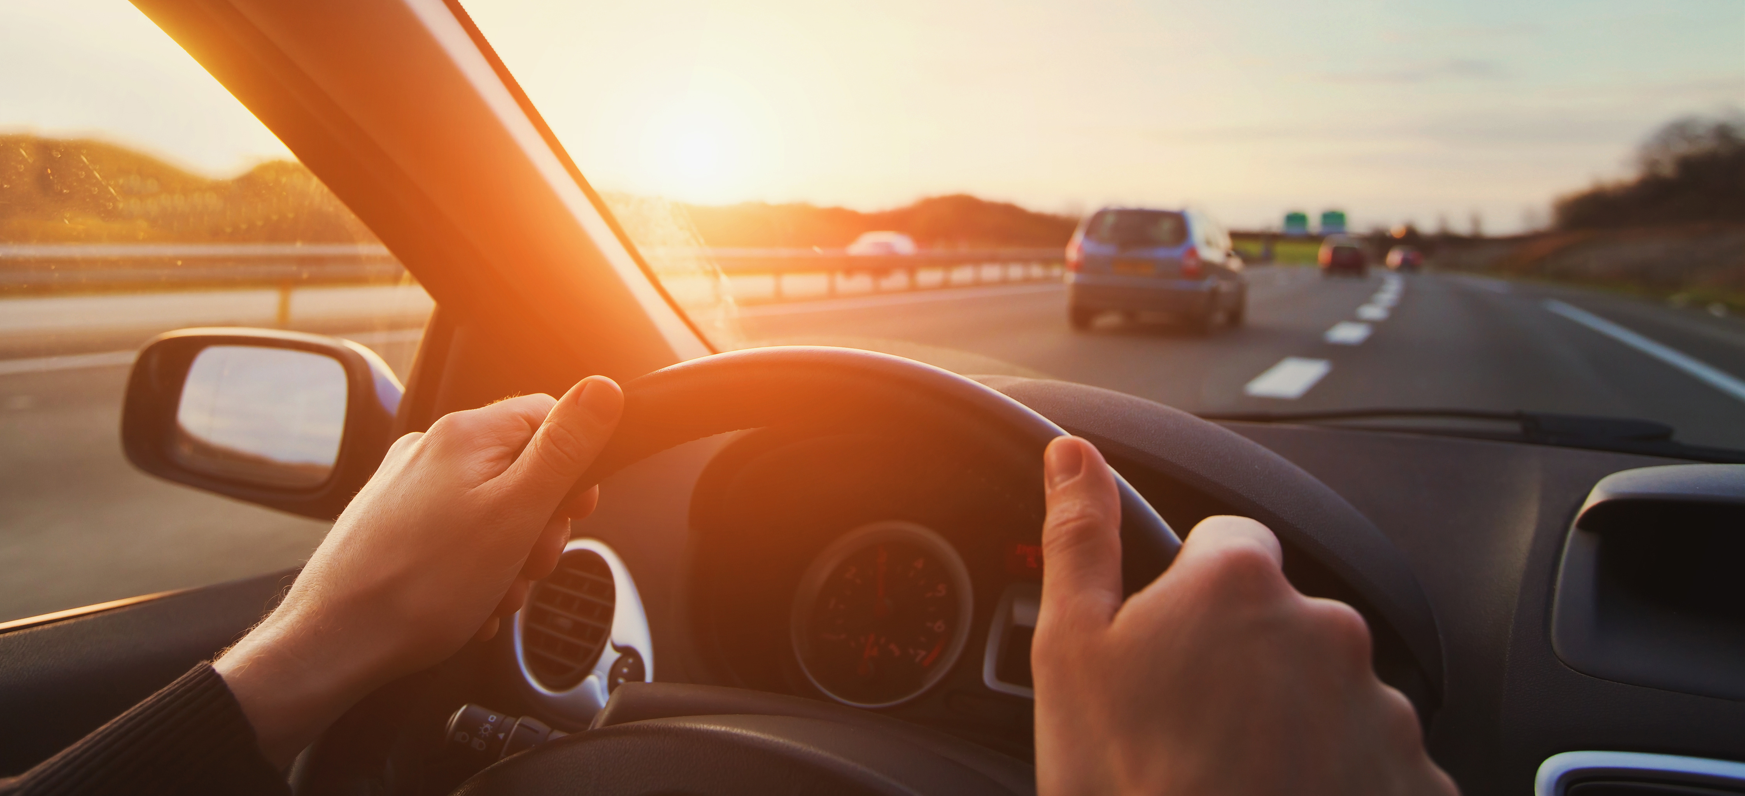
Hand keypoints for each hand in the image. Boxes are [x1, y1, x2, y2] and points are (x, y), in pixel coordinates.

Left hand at [216, 377, 623, 765]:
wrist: (334, 642)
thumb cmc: (422, 586)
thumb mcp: (517, 514)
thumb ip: (564, 449)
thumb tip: (602, 390)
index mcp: (466, 434)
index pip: (549, 416)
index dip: (575, 467)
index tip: (576, 512)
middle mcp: (431, 449)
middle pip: (521, 468)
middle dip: (539, 524)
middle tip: (529, 565)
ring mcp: (406, 486)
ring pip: (490, 509)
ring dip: (508, 555)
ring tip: (492, 594)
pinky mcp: (391, 523)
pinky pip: (455, 536)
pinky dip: (473, 569)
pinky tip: (467, 602)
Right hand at [1031, 436, 1456, 795]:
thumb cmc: (1127, 785)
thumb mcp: (1071, 653)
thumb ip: (1081, 538)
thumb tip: (1074, 456)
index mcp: (1240, 584)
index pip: (1228, 543)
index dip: (1190, 592)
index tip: (1169, 648)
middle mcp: (1327, 630)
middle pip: (1283, 620)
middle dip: (1246, 661)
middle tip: (1192, 729)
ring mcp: (1381, 709)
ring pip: (1331, 693)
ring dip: (1295, 722)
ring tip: (1236, 779)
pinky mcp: (1416, 780)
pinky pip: (1376, 762)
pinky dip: (1340, 780)